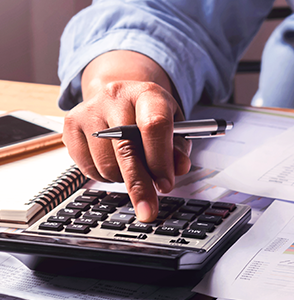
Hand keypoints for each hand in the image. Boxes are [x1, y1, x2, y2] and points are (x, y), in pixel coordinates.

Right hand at [62, 51, 191, 221]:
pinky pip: (88, 168)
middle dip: (140, 185)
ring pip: (106, 163)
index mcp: (147, 93)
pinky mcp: (70, 125)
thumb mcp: (174, 125)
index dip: (161, 160)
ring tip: (133, 168)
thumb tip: (179, 168)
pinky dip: (105, 176)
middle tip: (148, 209)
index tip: (166, 185)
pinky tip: (114, 163)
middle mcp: (115, 97)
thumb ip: (178, 148)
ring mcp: (89, 110)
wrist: (120, 95)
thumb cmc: (150, 114)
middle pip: (126, 149)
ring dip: (122, 179)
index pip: (154, 126)